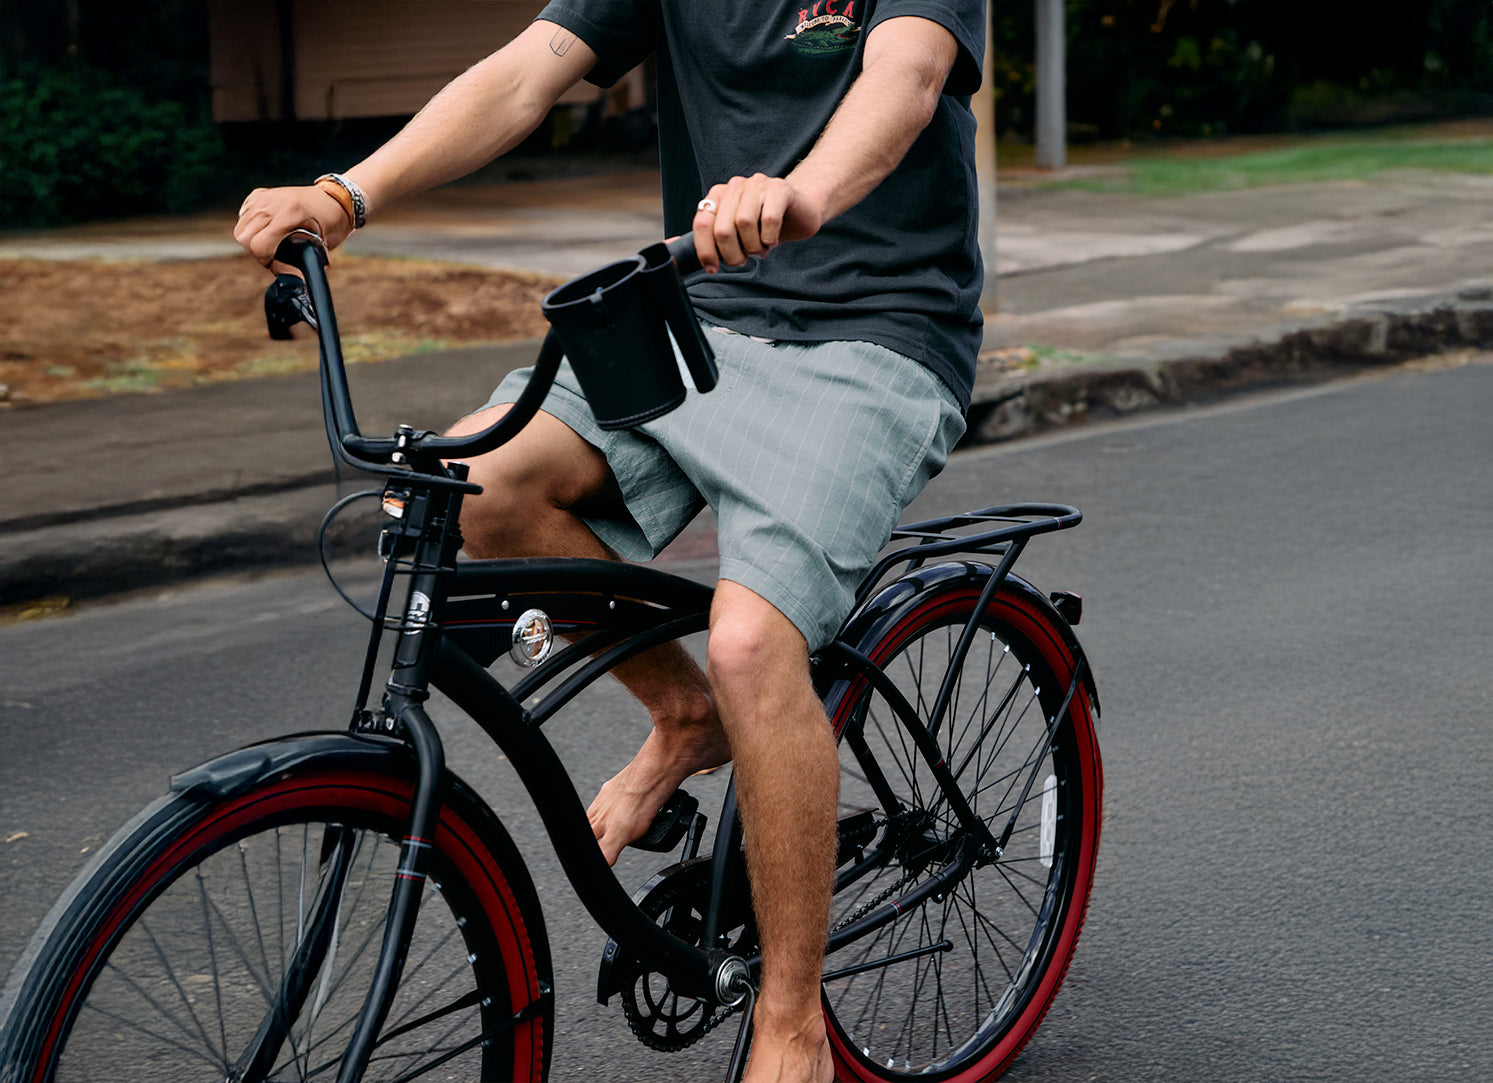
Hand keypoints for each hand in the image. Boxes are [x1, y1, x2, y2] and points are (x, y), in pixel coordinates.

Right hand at [234, 186, 354, 268]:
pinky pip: (244, 215)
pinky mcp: (259, 194)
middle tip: (272, 256)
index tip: (275, 263)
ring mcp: (265, 197)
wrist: (334, 199)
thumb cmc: (332, 222)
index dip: (265, 260)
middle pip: (245, 237)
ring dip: (251, 240)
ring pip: (241, 227)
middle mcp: (273, 203)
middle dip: (256, 252)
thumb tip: (290, 278)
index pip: (259, 244)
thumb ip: (301, 260)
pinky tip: (265, 229)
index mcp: (290, 214)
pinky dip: (250, 226)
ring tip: (269, 243)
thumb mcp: (322, 245)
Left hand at [691, 173, 826, 273]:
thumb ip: (703, 238)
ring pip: (745, 224)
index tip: (713, 268)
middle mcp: (735, 186)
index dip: (706, 251)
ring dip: (754, 246)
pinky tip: (772, 239)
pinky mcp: (780, 189)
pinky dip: (770, 238)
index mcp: (718, 195)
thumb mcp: (730, 232)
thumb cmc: (761, 225)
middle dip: (732, 254)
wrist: (799, 211)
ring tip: (760, 247)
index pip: (702, 223)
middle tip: (743, 258)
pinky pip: (769, 220)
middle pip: (723, 229)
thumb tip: (668, 249)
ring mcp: (758, 185)